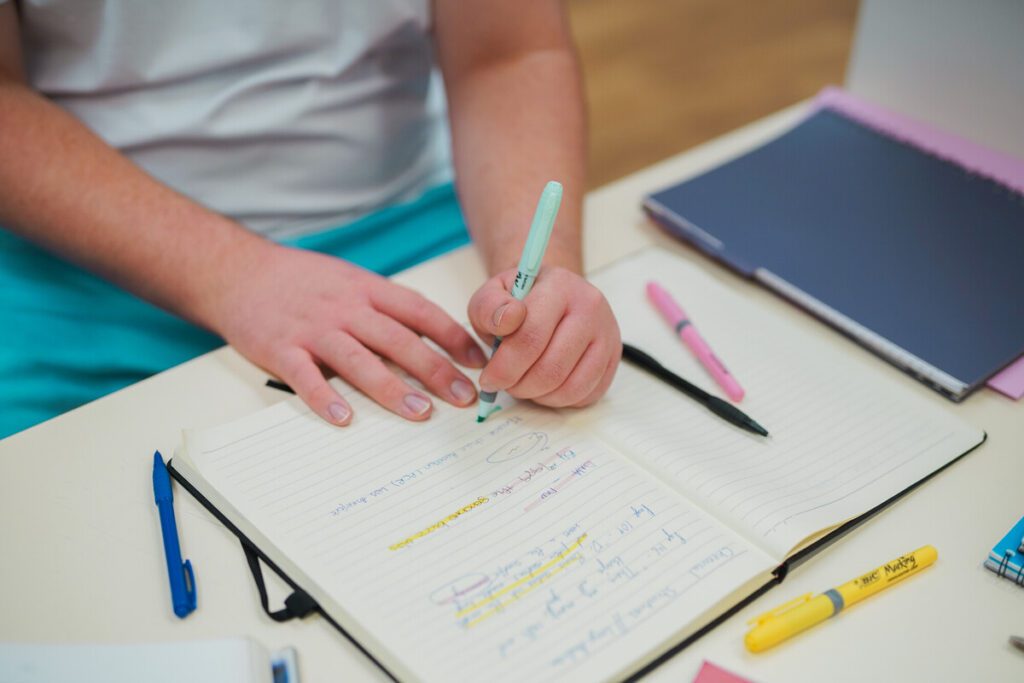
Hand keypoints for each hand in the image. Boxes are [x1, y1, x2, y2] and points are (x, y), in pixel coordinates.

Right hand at [208, 241, 486, 424]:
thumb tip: (433, 341)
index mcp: (367, 289)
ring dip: (391, 388)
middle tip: (463, 397)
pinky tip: (343, 418)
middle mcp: (345, 307)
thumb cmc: (302, 281)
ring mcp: (313, 328)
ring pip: (358, 359)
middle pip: (397, 339)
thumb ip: (386, 309)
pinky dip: (324, 398)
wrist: (239, 271)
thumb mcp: (351, 281)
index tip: (477, 360)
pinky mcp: (281, 348)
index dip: (452, 335)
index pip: (419, 311)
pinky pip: (305, 376)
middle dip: (435, 369)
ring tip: (419, 412)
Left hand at [468, 266, 620, 407]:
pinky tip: (544, 386)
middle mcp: (590, 307)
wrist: (553, 296)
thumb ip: (489, 307)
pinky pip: (586, 394)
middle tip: (504, 384)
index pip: (531, 337)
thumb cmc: (520, 300)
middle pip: (551, 368)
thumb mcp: (493, 294)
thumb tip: (506, 321)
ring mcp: (607, 333)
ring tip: (522, 384)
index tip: (488, 377)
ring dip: (538, 396)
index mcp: (559, 286)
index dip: (504, 367)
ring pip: (570, 387)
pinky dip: (559, 400)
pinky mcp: (614, 357)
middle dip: (519, 385)